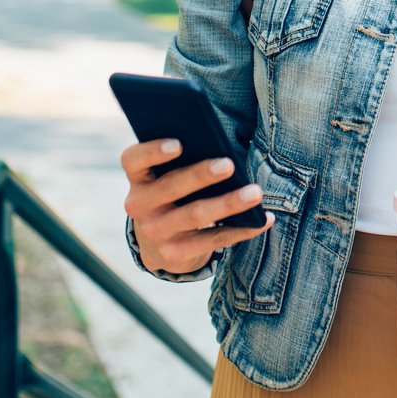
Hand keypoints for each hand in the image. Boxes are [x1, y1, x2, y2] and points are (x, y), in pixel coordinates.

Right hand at [120, 139, 271, 274]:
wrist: (158, 244)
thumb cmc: (173, 194)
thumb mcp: (167, 177)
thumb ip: (182, 162)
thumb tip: (222, 151)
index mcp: (138, 178)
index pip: (134, 160)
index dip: (153, 151)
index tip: (179, 143)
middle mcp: (140, 205)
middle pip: (171, 187)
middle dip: (201, 175)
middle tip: (229, 164)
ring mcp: (156, 232)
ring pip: (195, 215)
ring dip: (228, 203)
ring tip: (255, 192)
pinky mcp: (175, 254)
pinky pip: (213, 240)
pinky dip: (242, 230)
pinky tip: (263, 219)